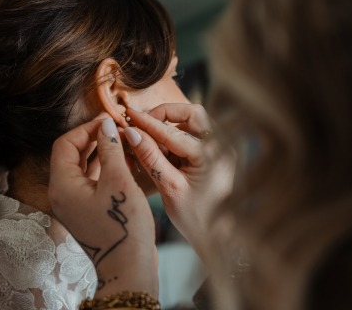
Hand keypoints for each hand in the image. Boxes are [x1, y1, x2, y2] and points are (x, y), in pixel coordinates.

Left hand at [49, 117, 157, 297]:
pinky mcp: (84, 211)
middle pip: (71, 155)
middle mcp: (61, 194)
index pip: (66, 144)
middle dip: (92, 139)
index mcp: (62, 185)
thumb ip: (110, 150)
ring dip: (98, 153)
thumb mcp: (118, 182)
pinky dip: (101, 168)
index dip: (87, 128)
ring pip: (81, 168)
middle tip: (115, 129)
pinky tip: (119, 162)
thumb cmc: (123, 225)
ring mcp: (72, 204)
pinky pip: (88, 182)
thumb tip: (106, 127)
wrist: (127, 265)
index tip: (108, 121)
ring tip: (119, 142)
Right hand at [123, 104, 234, 262]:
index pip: (173, 132)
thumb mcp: (170, 189)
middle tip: (143, 123)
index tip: (129, 115)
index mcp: (212, 156)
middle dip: (165, 114)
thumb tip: (132, 134)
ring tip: (149, 138)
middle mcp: (222, 147)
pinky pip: (195, 135)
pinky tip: (161, 149)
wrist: (219, 237)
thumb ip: (151, 158)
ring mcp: (221, 149)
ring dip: (171, 125)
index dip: (148, 123)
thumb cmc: (197, 220)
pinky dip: (177, 137)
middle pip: (193, 114)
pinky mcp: (216, 154)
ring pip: (194, 122)